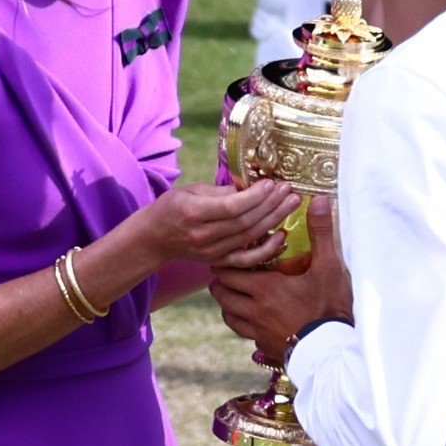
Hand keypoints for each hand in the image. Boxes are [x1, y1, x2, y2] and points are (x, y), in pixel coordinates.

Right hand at [144, 179, 299, 268]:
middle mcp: (203, 235)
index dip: (254, 196)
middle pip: (245, 221)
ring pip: (249, 237)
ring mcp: (212, 252)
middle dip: (271, 205)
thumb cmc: (172, 208)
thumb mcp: (191, 190)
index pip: (231, 206)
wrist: (155, 239)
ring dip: (274, 220)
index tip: (271, 183)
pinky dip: (266, 250)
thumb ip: (221, 190)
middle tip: (289, 191)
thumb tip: (252, 186)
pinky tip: (281, 236)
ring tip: (290, 204)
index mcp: (193, 213)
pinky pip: (247, 260)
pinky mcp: (218, 262)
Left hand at [210, 196, 351, 360]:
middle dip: (222, 281)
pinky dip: (243, 324)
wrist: (332, 351)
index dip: (225, 262)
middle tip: (229, 272)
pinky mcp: (265, 346)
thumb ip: (321, 233)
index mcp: (264, 287)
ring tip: (236, 295)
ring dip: (229, 303)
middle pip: (222, 293)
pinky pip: (245, 334)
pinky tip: (254, 320)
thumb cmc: (330, 306)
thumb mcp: (329, 267)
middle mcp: (254, 309)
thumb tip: (320, 200)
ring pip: (228, 315)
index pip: (228, 272)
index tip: (228, 255)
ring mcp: (257, 331)